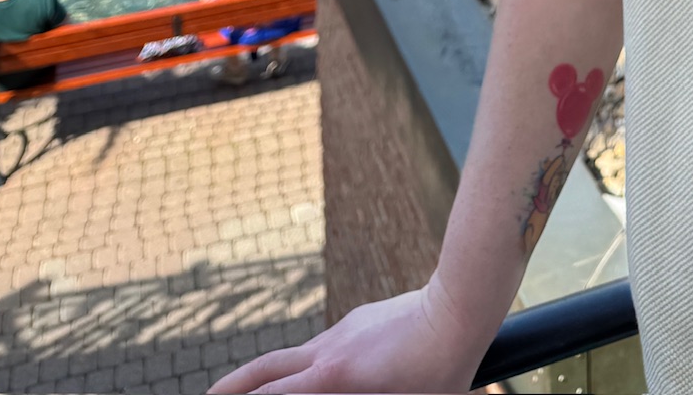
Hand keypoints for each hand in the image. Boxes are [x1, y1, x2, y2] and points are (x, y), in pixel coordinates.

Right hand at [208, 281, 479, 393]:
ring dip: (268, 374)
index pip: (271, 394)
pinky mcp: (359, 321)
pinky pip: (322, 349)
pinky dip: (305, 367)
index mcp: (333, 375)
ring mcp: (343, 331)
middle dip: (231, 386)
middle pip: (265, 367)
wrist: (461, 307)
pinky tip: (317, 380)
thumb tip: (328, 390)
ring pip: (293, 356)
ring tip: (253, 393)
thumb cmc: (440, 371)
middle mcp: (329, 349)